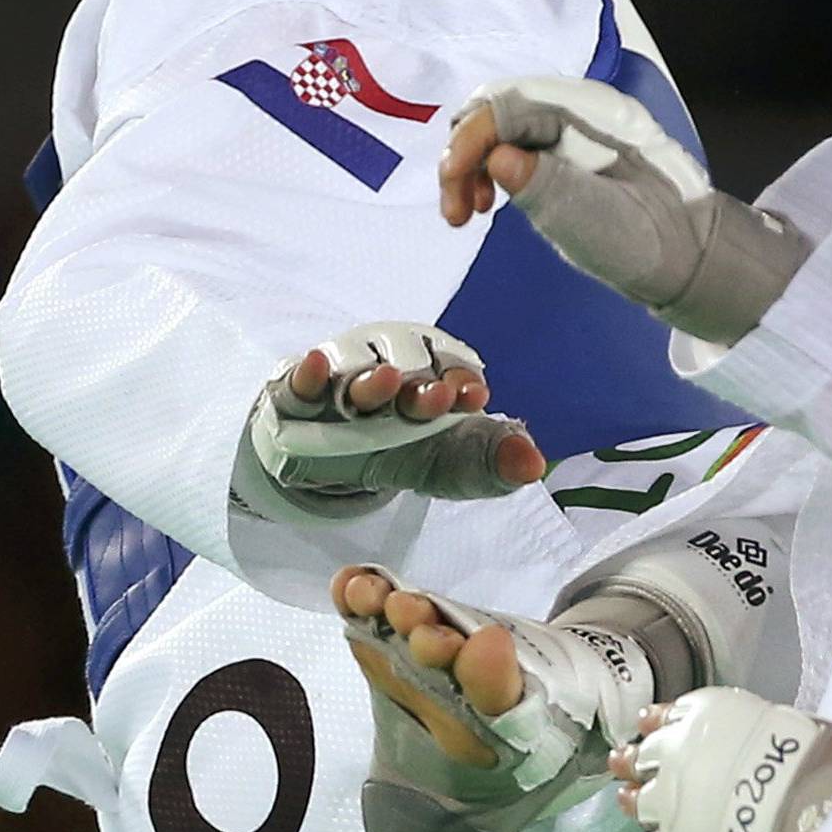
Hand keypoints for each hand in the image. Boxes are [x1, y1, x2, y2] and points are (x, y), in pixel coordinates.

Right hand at [238, 322, 544, 521]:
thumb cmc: (404, 450)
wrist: (335, 464)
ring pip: (355, 373)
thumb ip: (493, 465)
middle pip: (404, 367)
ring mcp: (340, 381)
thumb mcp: (452, 466)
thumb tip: (533, 465)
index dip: (460, 377)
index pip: (448, 365)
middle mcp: (386, 367)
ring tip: (385, 385)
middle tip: (441, 398)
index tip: (474, 395)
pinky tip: (316, 366)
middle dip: (422, 384)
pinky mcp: (297, 397)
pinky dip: (307, 373)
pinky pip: (300, 381)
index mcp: (429, 372)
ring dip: (371, 379)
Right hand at [438, 77, 802, 344]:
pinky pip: (507, 143)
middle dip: (464, 152)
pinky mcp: (558, 148)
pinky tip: (482, 203)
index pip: (513, 106)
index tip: (454, 185)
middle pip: (497, 108)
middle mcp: (578, 109)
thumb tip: (498, 158)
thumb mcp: (601, 227)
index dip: (472, 141)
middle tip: (457, 211)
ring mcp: (567, 127)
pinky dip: (483, 170)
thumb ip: (551, 190)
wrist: (687, 256)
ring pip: (495, 125)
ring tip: (467, 213)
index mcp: (595, 115)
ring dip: (469, 163)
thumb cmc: (653, 244)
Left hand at [608, 689, 831, 831]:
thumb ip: (752, 733)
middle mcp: (674, 754)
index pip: (665, 716)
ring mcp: (667, 806)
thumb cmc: (819, 764)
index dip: (658, 725)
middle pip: (643, 759)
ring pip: (639, 806)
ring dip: (639, 806)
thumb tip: (756, 747)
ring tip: (638, 807)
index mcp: (705, 716)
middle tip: (626, 767)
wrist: (816, 817)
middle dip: (637, 763)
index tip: (650, 726)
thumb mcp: (785, 725)